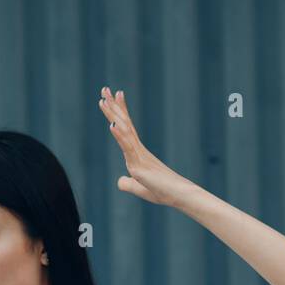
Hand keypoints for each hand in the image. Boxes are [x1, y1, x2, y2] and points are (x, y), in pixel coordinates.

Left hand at [98, 86, 194, 206]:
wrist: (180, 196)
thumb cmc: (164, 192)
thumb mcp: (140, 189)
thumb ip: (129, 184)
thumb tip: (120, 181)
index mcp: (138, 153)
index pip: (125, 128)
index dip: (118, 112)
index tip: (111, 97)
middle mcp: (139, 150)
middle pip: (123, 124)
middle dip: (113, 106)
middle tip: (104, 88)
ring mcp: (139, 155)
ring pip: (124, 131)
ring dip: (114, 114)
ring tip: (104, 98)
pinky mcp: (140, 165)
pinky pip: (128, 148)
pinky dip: (119, 135)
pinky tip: (112, 124)